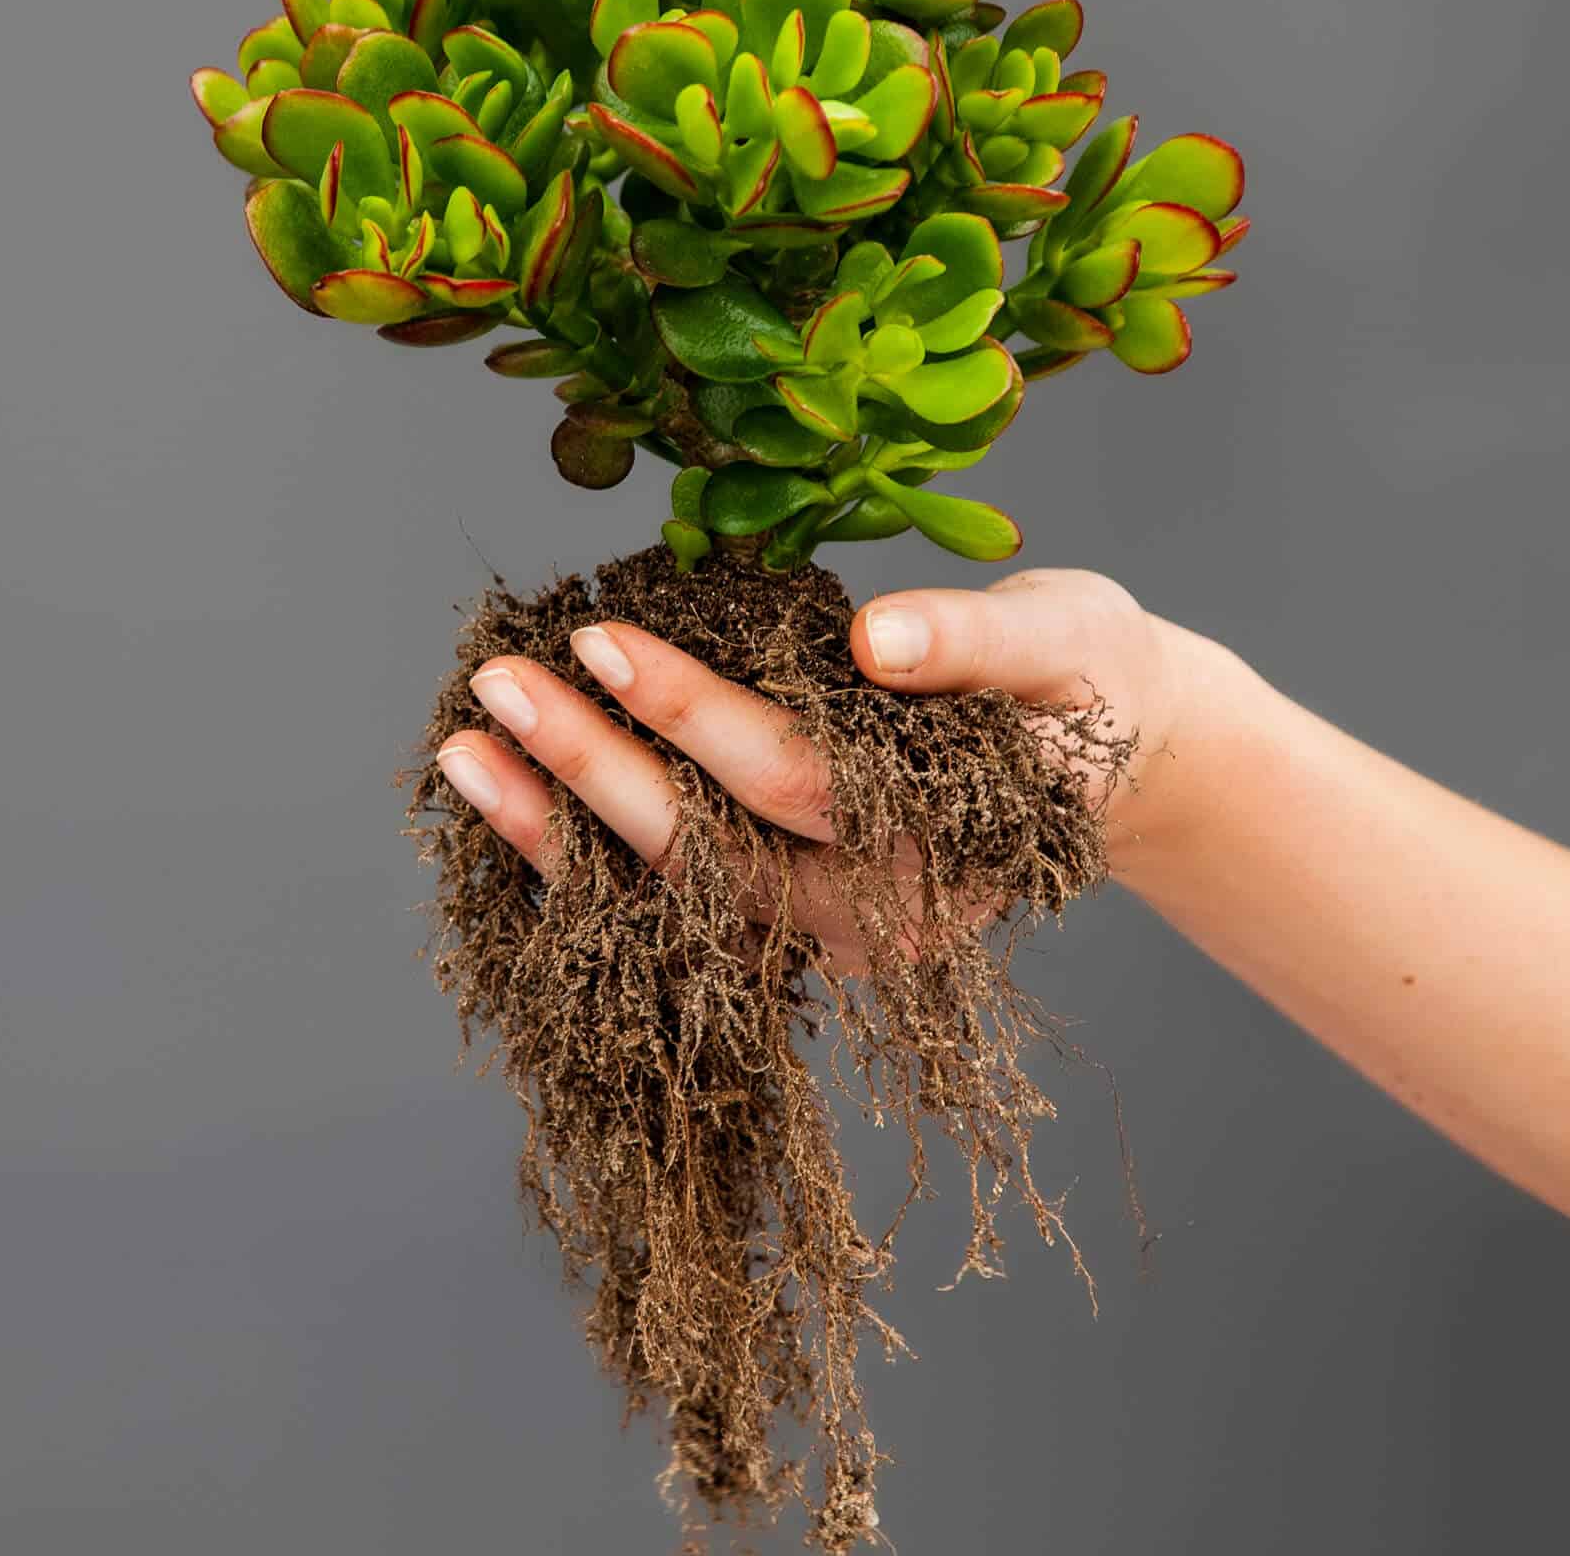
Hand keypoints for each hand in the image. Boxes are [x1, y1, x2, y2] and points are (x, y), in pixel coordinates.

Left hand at [432, 568, 1213, 968]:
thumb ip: (974, 641)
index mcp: (946, 852)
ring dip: (560, 827)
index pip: (793, 786)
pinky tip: (509, 793)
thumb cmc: (1085, 680)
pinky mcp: (793, 913)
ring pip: (675, 893)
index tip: (598, 639)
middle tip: (496, 685)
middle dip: (592, 769)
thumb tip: (881, 641)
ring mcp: (827, 931)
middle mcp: (876, 917)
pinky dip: (587, 845)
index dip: (691, 716)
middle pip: (709, 854)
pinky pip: (676, 889)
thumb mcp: (1061, 638)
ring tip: (461, 751)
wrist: (1108, 754)